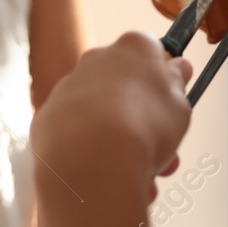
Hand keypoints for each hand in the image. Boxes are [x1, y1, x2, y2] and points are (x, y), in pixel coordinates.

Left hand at [30, 32, 193, 202]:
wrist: (92, 158)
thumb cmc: (145, 127)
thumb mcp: (180, 106)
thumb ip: (177, 85)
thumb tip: (177, 67)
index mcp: (134, 48)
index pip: (152, 53)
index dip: (164, 80)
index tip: (171, 103)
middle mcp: (97, 59)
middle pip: (126, 87)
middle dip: (144, 120)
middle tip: (161, 153)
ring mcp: (69, 87)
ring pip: (101, 114)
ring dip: (120, 141)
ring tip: (139, 177)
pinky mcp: (48, 116)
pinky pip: (75, 133)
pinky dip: (90, 151)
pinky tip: (107, 178)